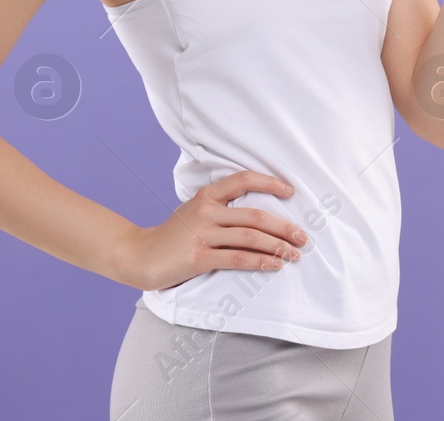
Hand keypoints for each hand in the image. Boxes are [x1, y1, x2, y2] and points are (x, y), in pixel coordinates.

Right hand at [116, 171, 308, 291]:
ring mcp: (202, 234)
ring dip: (277, 247)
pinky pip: (237, 258)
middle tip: (303, 237)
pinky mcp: (198, 257)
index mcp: (206, 196)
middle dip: (284, 227)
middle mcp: (206, 211)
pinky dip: (260, 261)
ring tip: (294, 254)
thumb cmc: (173, 236)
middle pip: (255, 215)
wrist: (141, 255)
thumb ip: (220, 209)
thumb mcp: (193, 212)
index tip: (290, 191)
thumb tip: (258, 216)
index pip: (243, 179)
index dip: (269, 182)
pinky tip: (275, 265)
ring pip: (250, 237)